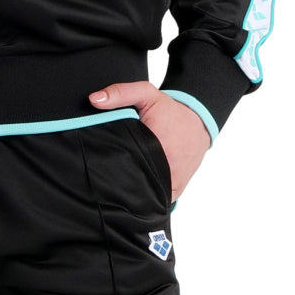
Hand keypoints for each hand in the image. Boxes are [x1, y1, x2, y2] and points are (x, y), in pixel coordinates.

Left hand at [88, 80, 210, 202]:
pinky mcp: (176, 190)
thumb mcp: (146, 94)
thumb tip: (94, 100)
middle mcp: (166, 172)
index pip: (124, 166)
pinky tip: (134, 189)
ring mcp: (172, 185)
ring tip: (117, 185)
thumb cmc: (171, 110)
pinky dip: (146, 197)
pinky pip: (157, 201)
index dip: (109, 165)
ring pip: (145, 197)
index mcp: (156, 148)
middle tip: (103, 175)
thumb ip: (120, 93)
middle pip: (133, 185)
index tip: (98, 163)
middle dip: (117, 181)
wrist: (199, 122)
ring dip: (132, 192)